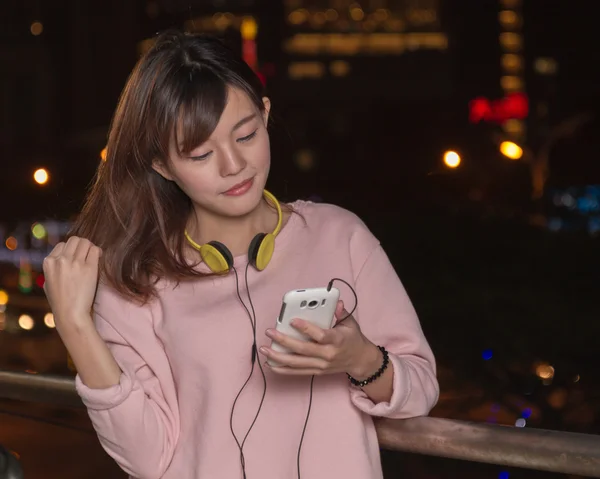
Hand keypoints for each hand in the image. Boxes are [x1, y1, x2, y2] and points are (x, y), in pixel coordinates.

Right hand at [43, 236, 101, 326]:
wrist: (70, 314)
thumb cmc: (60, 301)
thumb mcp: (48, 282)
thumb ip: (54, 267)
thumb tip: (62, 257)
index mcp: (48, 262)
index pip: (62, 244)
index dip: (71, 250)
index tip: (77, 257)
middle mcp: (61, 260)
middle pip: (75, 240)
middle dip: (82, 245)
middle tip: (87, 254)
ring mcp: (75, 263)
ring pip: (86, 242)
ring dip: (91, 247)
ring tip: (93, 256)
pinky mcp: (89, 268)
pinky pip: (95, 250)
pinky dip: (98, 252)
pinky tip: (99, 258)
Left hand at [260, 300, 381, 377]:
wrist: (360, 360)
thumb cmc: (352, 338)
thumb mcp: (350, 323)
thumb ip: (341, 312)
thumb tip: (335, 302)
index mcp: (337, 340)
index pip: (320, 335)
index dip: (306, 328)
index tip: (292, 320)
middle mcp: (328, 354)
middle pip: (303, 349)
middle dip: (284, 341)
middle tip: (270, 332)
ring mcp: (321, 365)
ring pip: (297, 363)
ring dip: (278, 356)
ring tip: (264, 348)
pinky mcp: (316, 371)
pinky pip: (297, 372)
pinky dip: (283, 369)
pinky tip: (270, 363)